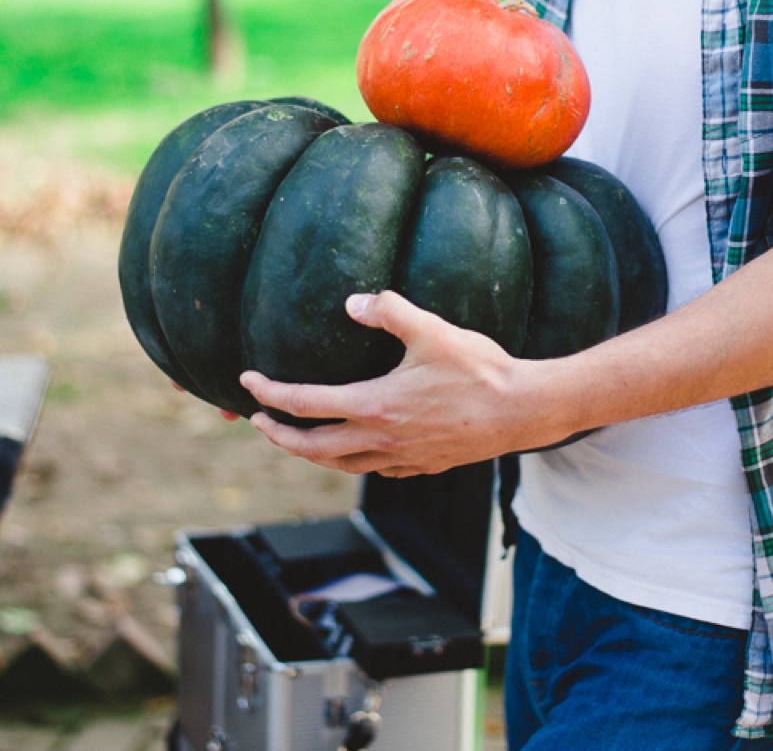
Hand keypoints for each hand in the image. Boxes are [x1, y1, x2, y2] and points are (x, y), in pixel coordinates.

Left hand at [240, 291, 561, 476]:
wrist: (524, 410)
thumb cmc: (480, 368)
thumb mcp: (432, 329)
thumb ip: (388, 310)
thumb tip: (353, 301)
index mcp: (374, 406)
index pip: (304, 404)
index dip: (269, 394)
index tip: (248, 383)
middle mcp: (381, 440)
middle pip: (311, 447)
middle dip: (278, 434)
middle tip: (259, 421)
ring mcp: (402, 459)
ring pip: (340, 466)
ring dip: (311, 453)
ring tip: (297, 439)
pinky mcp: (422, 467)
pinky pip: (375, 471)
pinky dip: (352, 462)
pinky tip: (355, 450)